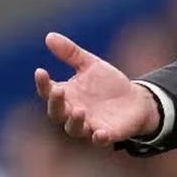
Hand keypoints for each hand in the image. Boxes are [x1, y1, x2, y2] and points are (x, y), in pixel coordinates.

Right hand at [33, 32, 159, 146]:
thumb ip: (70, 53)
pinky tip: (100, 133)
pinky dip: (99, 138)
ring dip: (75, 121)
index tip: (40, 71)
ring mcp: (89, 125)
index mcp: (68, 95)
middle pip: (57, 113)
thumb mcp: (90, 64)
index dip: (42, 83)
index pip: (48, 91)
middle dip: (56, 103)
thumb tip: (49, 36)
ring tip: (79, 110)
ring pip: (74, 129)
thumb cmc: (107, 84)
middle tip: (58, 91)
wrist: (135, 100)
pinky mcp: (107, 134)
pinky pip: (99, 140)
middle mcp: (73, 112)